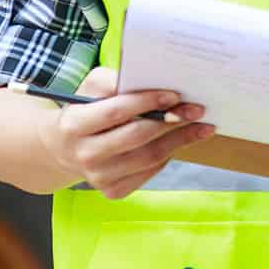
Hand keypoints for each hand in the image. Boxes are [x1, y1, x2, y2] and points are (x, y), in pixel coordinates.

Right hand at [39, 66, 215, 199]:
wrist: (66, 147)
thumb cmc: (87, 109)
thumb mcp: (91, 87)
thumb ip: (114, 81)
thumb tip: (152, 78)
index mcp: (74, 124)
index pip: (117, 111)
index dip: (148, 101)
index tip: (176, 95)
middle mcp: (84, 154)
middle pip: (137, 136)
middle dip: (172, 122)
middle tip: (198, 110)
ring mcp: (98, 177)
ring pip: (148, 157)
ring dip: (180, 141)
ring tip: (202, 127)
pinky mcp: (112, 191)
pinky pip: (148, 172)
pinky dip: (168, 156)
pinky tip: (180, 142)